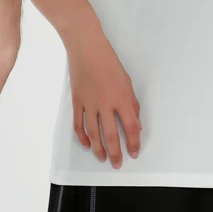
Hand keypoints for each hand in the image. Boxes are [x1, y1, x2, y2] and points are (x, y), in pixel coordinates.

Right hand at [66, 27, 141, 169]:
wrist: (86, 48)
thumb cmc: (109, 62)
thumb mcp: (127, 81)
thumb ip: (132, 104)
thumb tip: (136, 124)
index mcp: (122, 98)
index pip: (131, 127)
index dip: (134, 143)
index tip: (134, 152)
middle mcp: (106, 104)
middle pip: (111, 135)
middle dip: (115, 152)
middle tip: (117, 164)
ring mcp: (89, 103)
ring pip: (94, 133)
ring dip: (98, 148)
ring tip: (102, 158)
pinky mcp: (77, 101)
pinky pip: (78, 124)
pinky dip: (82, 136)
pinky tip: (87, 144)